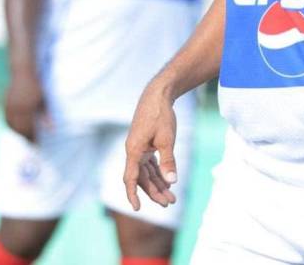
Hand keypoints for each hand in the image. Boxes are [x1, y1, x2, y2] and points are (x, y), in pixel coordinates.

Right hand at [3, 71, 47, 142]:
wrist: (22, 72)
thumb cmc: (37, 86)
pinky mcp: (5, 104)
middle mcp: (16, 109)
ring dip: (18, 132)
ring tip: (26, 137)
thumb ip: (46, 116)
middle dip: (25, 137)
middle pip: (19, 128)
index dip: (33, 137)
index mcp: (27, 108)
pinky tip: (18, 128)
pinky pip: (7, 119)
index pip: (29, 129)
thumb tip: (51, 129)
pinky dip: (12, 125)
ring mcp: (9, 106)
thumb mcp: (44, 100)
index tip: (38, 144)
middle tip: (32, 143)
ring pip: (12, 125)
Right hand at [123, 84, 179, 210]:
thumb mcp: (167, 139)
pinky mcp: (145, 144)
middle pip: (142, 178)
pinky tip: (168, 182)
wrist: (158, 95)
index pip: (131, 178)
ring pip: (147, 172)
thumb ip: (168, 161)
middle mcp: (133, 151)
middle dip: (154, 192)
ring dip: (158, 184)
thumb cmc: (161, 115)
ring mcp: (139, 148)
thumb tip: (172, 182)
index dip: (133, 194)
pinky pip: (150, 164)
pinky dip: (158, 173)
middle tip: (169, 204)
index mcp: (134, 150)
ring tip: (171, 198)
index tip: (137, 209)